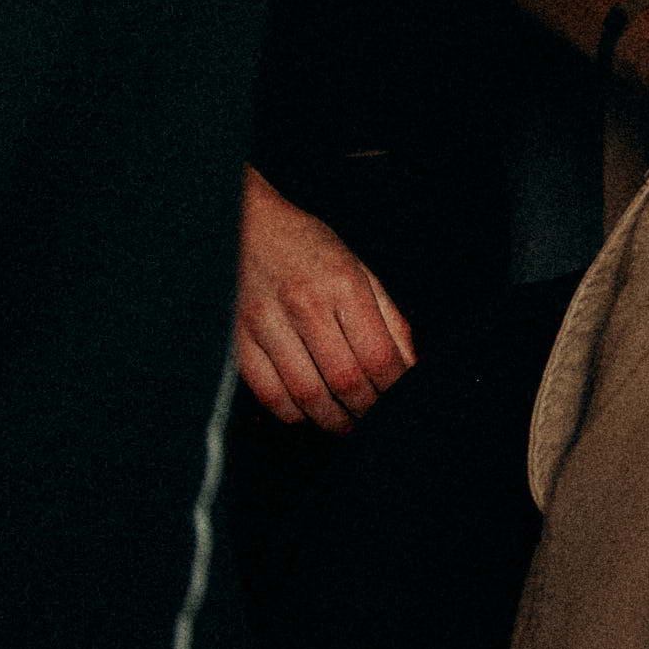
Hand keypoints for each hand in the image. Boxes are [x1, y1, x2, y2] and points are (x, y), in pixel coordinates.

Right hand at [234, 169, 416, 431]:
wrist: (248, 226)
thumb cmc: (309, 247)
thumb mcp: (360, 269)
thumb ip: (388, 317)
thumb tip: (409, 365)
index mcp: (343, 284)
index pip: (378, 355)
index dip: (394, 387)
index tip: (401, 398)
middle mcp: (305, 305)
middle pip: (344, 380)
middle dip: (366, 409)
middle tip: (376, 417)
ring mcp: (268, 325)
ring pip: (307, 394)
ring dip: (332, 419)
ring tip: (347, 423)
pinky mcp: (239, 341)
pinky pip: (268, 393)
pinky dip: (293, 413)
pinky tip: (308, 411)